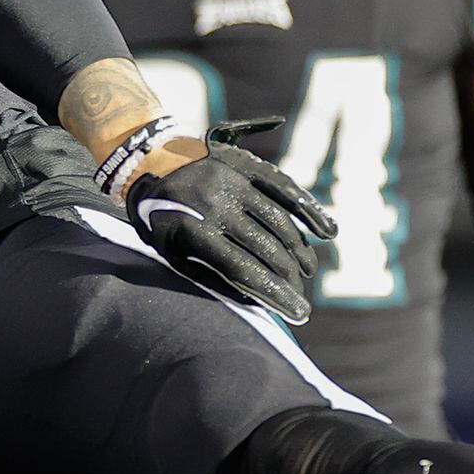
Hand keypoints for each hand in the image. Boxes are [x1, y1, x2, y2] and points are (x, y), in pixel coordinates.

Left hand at [125, 121, 334, 323]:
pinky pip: (284, 189)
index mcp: (194, 231)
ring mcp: (233, 183)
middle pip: (266, 249)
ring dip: (300, 250)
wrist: (147, 160)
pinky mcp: (246, 166)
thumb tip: (252, 300)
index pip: (244, 270)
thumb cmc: (158, 219)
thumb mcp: (168, 252)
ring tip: (307, 271)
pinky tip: (325, 230)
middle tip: (301, 297)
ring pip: (279, 221)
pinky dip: (308, 210)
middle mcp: (217, 205)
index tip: (298, 313)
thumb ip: (207, 276)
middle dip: (289, 278)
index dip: (275, 294)